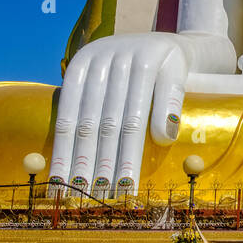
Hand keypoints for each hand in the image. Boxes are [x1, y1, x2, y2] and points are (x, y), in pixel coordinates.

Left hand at [49, 31, 232, 196]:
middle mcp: (108, 56)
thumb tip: (65, 170)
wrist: (178, 45)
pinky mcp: (170, 57)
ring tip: (123, 188)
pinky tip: (163, 143)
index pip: (71, 118)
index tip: (64, 188)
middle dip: (95, 164)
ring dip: (126, 156)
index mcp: (83, 64)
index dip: (66, 155)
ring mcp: (139, 54)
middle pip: (99, 122)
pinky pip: (166, 94)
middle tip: (92, 198)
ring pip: (131, 116)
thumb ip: (89, 115)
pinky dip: (163, 119)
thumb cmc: (136, 77)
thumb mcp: (108, 86)